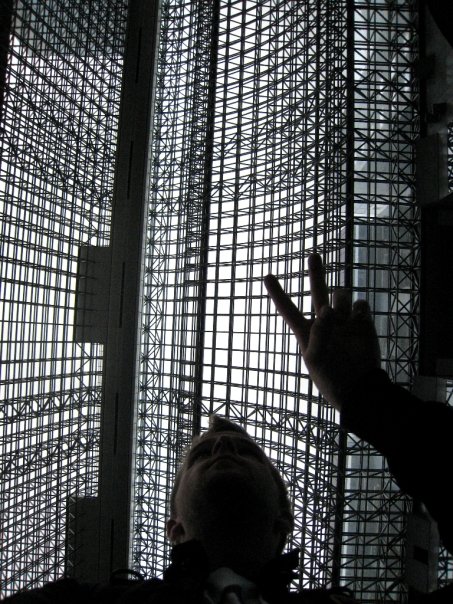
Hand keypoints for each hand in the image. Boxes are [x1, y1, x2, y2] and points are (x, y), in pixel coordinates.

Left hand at [264, 254, 380, 410]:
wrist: (361, 388)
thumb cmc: (332, 378)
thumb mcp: (317, 359)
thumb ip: (320, 332)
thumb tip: (328, 309)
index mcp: (307, 331)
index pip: (288, 309)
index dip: (278, 294)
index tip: (267, 276)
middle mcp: (325, 322)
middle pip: (318, 291)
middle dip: (316, 273)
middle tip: (313, 255)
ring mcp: (344, 320)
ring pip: (341, 295)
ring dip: (340, 302)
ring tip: (342, 319)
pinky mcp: (363, 322)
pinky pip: (360, 305)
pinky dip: (359, 312)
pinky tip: (358, 324)